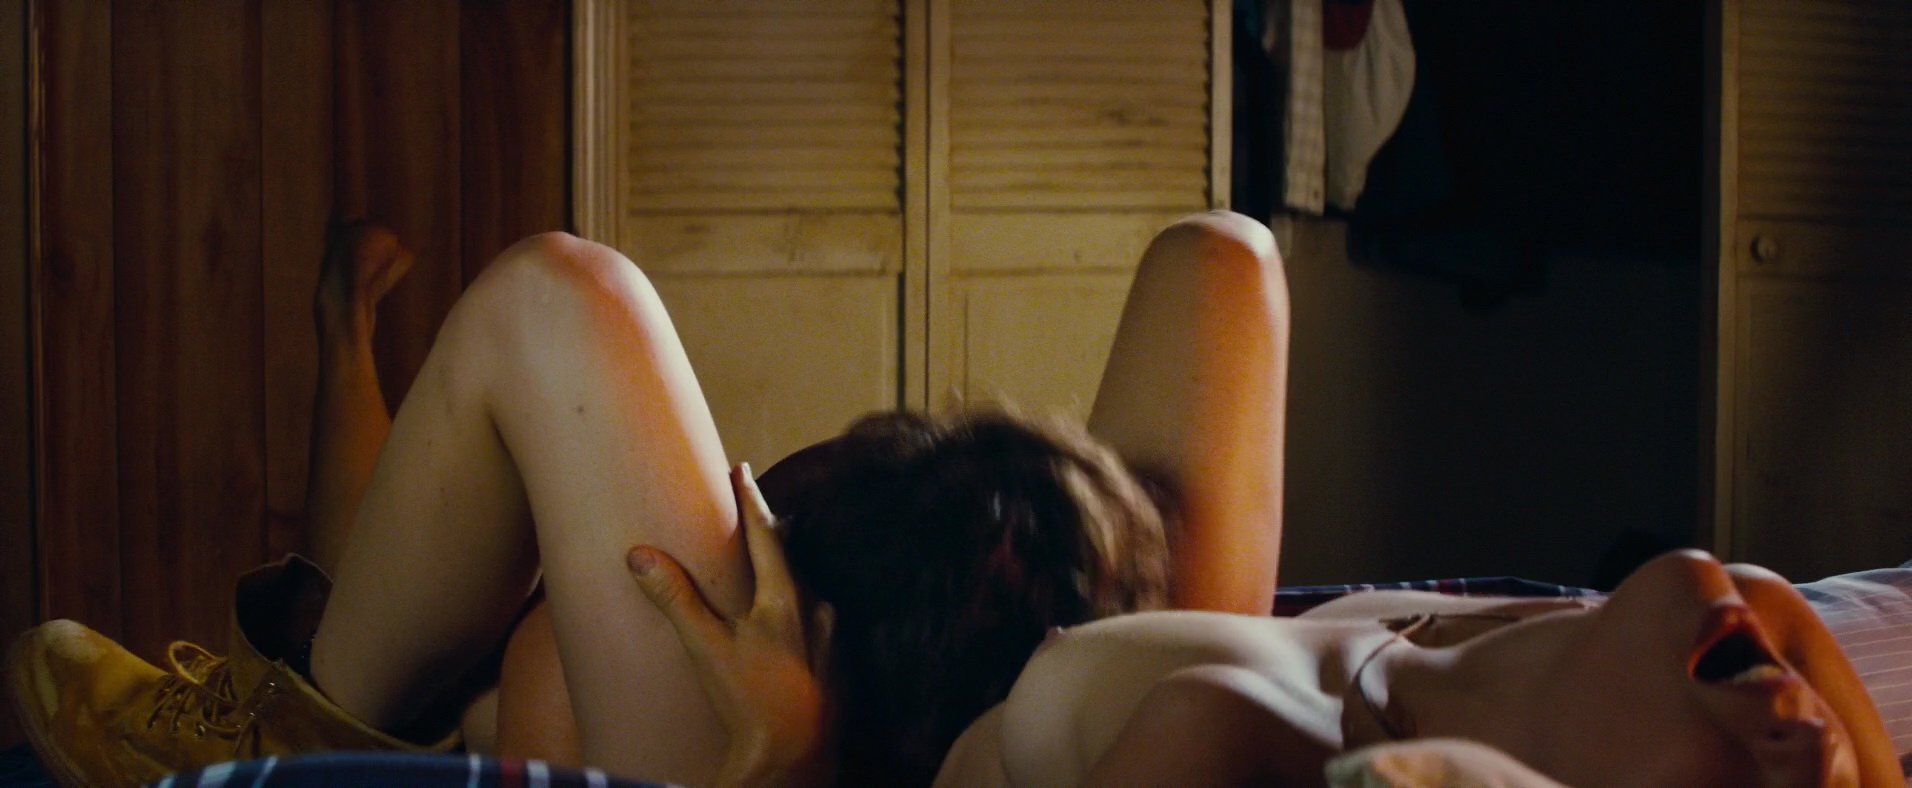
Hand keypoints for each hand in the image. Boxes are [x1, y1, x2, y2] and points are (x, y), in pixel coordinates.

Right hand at [628, 464, 833, 787]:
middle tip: (753, 510)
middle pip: (790, 559)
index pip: (766, 534)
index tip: (741, 469)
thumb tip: (639, 555)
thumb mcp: (706, 648)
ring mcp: (831, 637)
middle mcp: (816, 609)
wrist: (796, 755)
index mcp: (785, 598)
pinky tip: (792, 622)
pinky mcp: (837, 663)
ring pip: (808, 591)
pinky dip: (800, 610)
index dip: (750, 499)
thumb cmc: (751, 701)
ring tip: (768, 565)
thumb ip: (675, 599)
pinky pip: (818, 621)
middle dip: (770, 534)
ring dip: (787, 574)